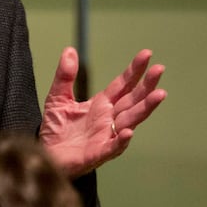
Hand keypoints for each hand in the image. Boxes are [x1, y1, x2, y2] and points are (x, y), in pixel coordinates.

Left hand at [39, 47, 165, 177]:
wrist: (47, 155)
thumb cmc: (56, 129)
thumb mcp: (57, 98)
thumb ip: (65, 76)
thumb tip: (69, 50)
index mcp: (101, 105)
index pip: (122, 85)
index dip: (134, 71)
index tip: (147, 54)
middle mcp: (109, 119)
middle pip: (132, 100)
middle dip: (146, 85)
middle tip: (159, 69)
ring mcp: (107, 136)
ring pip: (130, 120)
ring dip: (145, 108)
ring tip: (159, 94)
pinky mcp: (98, 153)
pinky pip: (113, 147)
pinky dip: (121, 140)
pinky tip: (128, 131)